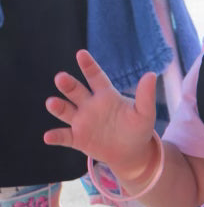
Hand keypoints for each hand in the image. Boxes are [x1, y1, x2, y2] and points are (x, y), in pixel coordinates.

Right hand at [44, 50, 156, 180]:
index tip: (81, 54)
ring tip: (52, 103)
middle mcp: (90, 104)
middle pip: (76, 91)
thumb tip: (151, 75)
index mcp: (105, 95)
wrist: (131, 153)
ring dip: (57, 106)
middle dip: (67, 85)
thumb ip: (146, 96)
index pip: (95, 76)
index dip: (88, 66)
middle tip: (61, 78)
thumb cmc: (138, 129)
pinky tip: (48, 137)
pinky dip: (56, 136)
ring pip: (66, 110)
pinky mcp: (78, 138)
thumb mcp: (145, 114)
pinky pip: (64, 136)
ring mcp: (82, 121)